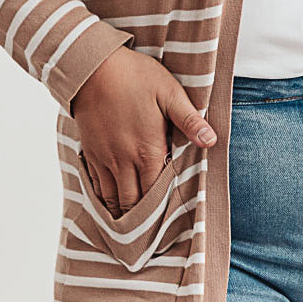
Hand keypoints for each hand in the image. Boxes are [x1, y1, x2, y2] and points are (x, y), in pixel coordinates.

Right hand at [68, 46, 216, 215]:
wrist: (93, 67)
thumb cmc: (135, 76)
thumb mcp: (169, 93)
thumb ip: (189, 121)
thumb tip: (211, 141)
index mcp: (147, 149)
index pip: (157, 192)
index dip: (164, 209)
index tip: (171, 221)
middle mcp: (124, 160)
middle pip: (133, 203)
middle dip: (143, 219)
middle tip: (151, 233)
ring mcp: (104, 158)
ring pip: (113, 199)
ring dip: (123, 213)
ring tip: (133, 227)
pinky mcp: (91, 152)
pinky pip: (97, 186)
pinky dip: (105, 199)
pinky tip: (112, 204)